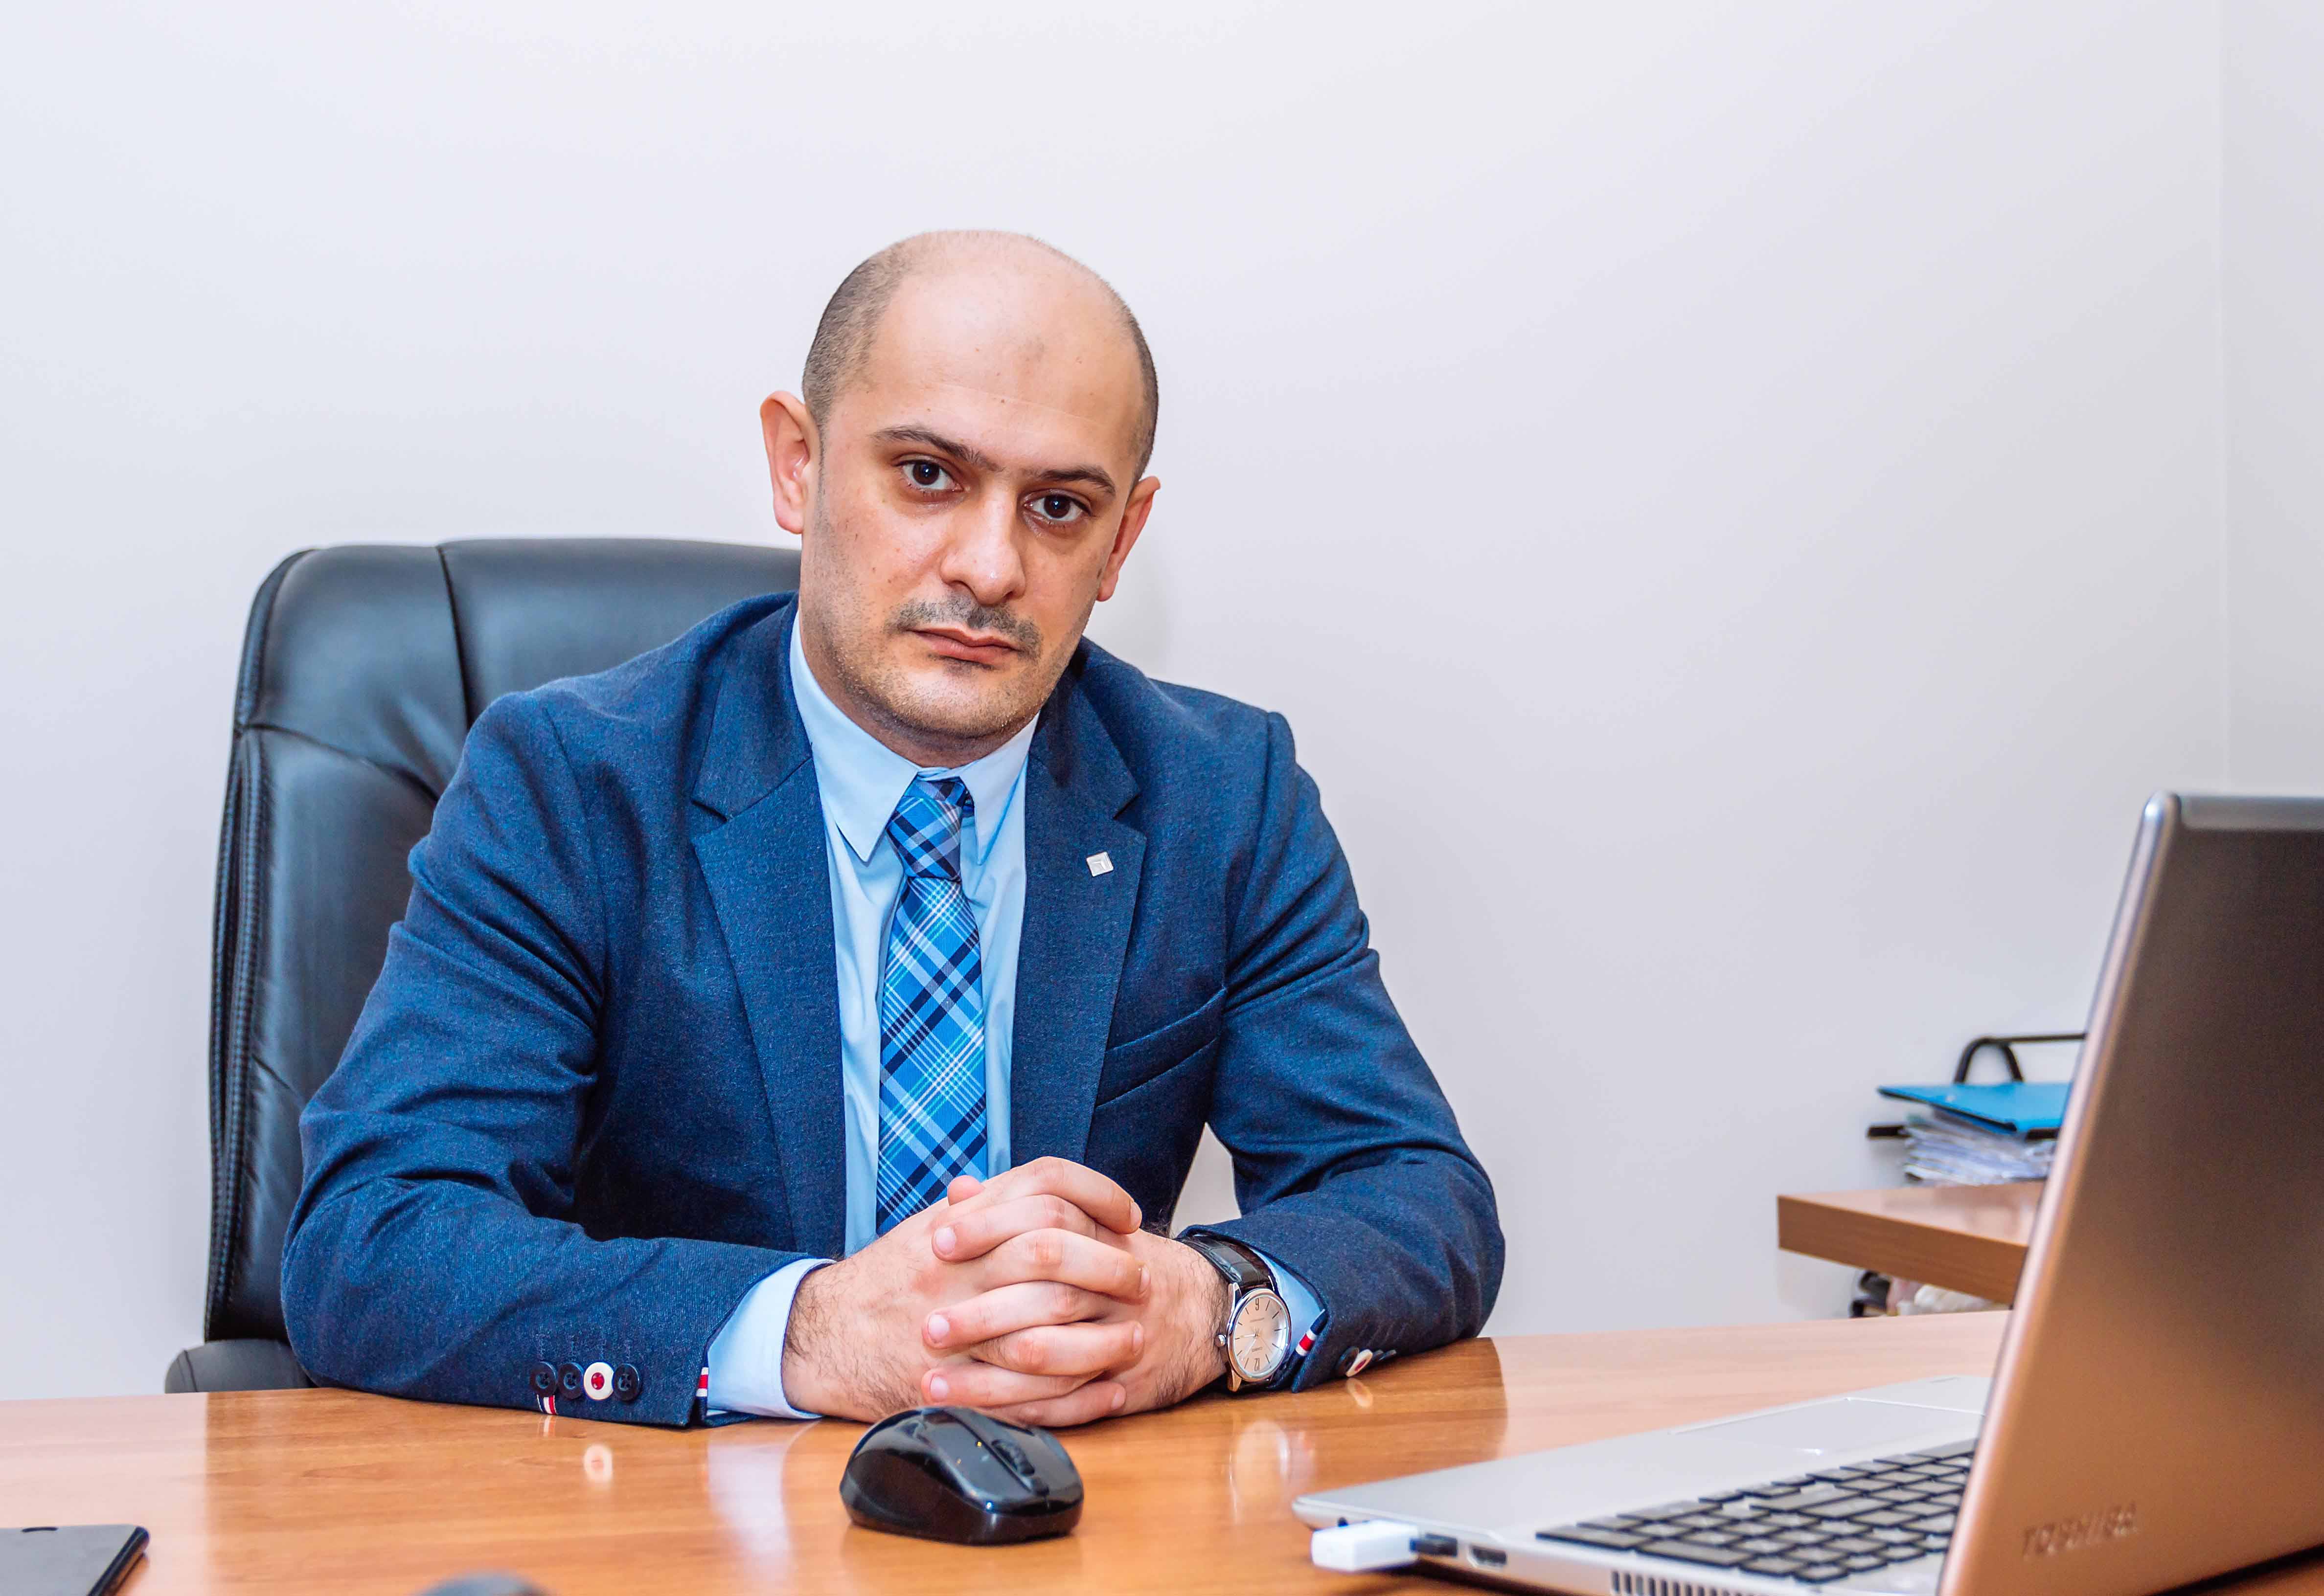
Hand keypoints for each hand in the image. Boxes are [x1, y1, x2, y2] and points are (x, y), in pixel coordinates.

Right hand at [780, 1157, 1148, 1420]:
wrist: (825, 1334)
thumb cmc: (889, 1278)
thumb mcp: (933, 1227)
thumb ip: (990, 1206)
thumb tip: (1051, 1187)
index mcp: (962, 1224)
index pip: (1044, 1185)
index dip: (1098, 1194)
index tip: (1128, 1216)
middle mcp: (960, 1268)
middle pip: (1054, 1253)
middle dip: (1110, 1267)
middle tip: (1141, 1278)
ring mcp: (957, 1328)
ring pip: (1047, 1327)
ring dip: (1103, 1336)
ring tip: (1136, 1338)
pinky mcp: (956, 1385)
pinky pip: (1030, 1395)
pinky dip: (1078, 1396)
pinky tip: (1110, 1390)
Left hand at [921, 1223, 1230, 1426]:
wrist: (1204, 1311)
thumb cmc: (1126, 1264)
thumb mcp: (1086, 1224)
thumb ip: (1021, 1205)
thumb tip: (959, 1190)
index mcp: (1100, 1236)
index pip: (1043, 1219)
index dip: (987, 1229)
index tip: (937, 1241)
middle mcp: (1112, 1287)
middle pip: (1042, 1293)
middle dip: (979, 1314)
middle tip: (926, 1324)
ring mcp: (1119, 1337)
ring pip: (1047, 1357)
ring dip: (984, 1376)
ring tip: (931, 1381)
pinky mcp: (1123, 1386)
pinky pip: (1064, 1406)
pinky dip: (1014, 1410)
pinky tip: (971, 1412)